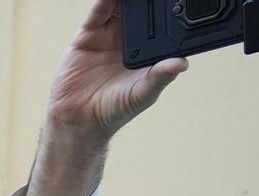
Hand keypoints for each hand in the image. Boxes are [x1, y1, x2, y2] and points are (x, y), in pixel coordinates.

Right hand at [42, 0, 186, 145]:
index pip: (161, 27)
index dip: (168, 13)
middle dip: (149, 0)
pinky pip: (98, 13)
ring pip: (122, 7)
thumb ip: (160, 77)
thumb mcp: (141, 95)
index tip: (179, 0)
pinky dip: (105, 1)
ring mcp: (108, 36)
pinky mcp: (88, 36)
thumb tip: (181, 64)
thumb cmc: (113, 111)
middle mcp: (129, 41)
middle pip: (142, 11)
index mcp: (146, 52)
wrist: (77, 120)